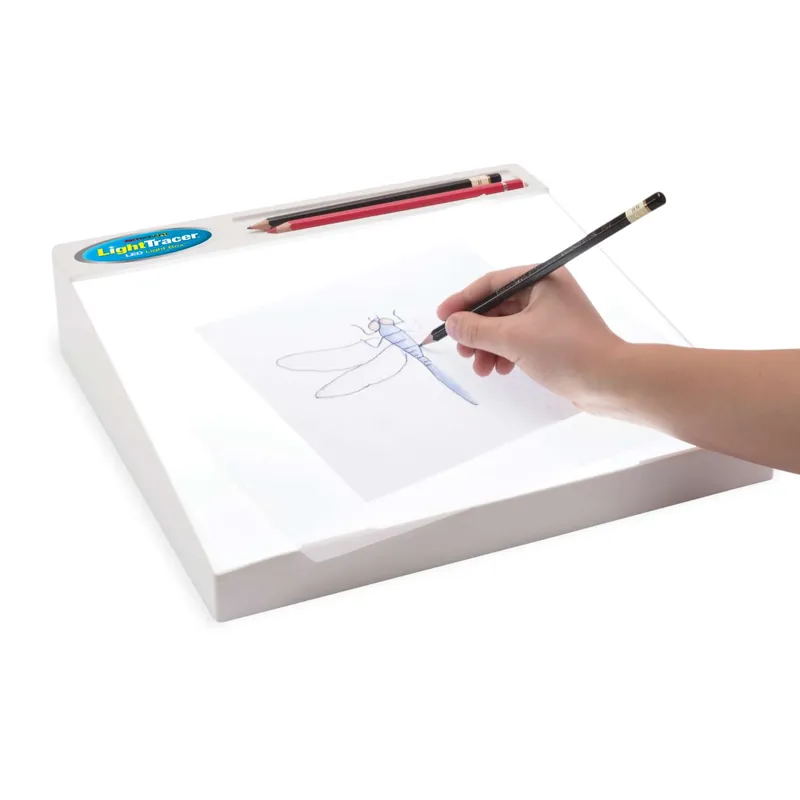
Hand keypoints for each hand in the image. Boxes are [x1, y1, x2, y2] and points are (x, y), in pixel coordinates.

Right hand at [436, 266, 623, 406]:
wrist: (611, 381)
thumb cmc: (566, 351)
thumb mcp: (513, 338)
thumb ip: (477, 330)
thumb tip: (452, 324)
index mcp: (541, 279)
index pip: (491, 283)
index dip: (463, 301)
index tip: (443, 318)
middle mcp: (547, 292)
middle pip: (497, 306)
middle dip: (477, 331)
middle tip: (462, 352)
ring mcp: (552, 316)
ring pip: (506, 326)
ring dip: (489, 347)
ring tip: (481, 369)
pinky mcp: (555, 338)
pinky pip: (520, 340)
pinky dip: (505, 353)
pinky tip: (501, 370)